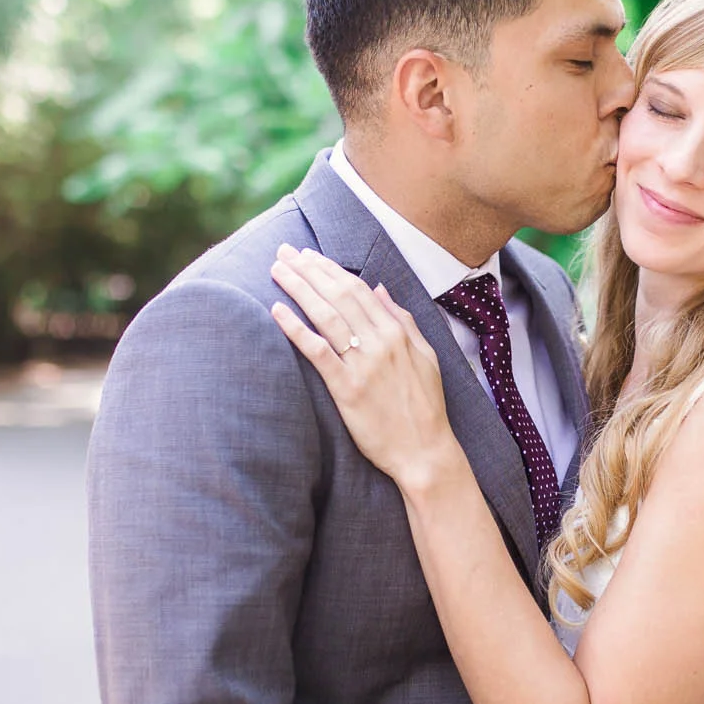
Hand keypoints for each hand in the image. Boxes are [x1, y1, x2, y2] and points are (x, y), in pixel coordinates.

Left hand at [268, 245, 458, 486]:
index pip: (358, 290)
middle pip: (338, 296)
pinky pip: (318, 353)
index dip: (331, 269)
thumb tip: (381, 289)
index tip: (309, 255)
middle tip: (283, 251)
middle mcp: (380, 343)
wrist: (425, 451)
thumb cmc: (425, 407)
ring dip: (299, 288)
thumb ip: (403, 320)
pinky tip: (277, 311)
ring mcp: (363, 365)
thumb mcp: (426, 356)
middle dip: (309, 270)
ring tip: (277, 269)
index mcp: (397, 333)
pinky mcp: (347, 390)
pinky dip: (296, 329)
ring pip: (326, 316)